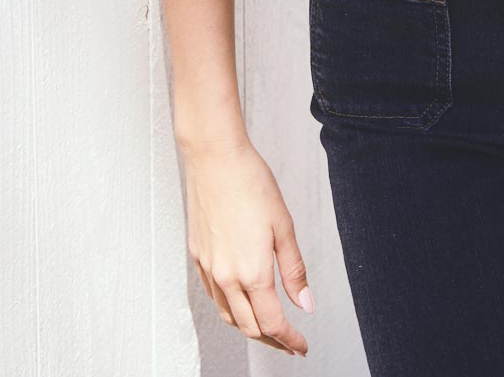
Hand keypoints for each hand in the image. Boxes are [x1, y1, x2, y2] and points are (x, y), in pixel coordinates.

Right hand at [183, 137, 313, 356]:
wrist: (215, 157)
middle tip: (290, 343)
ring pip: (228, 315)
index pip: (272, 323)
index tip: (302, 346)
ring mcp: (209, 268)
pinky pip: (213, 295)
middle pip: (249, 326)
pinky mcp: (197, 255)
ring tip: (268, 327)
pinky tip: (240, 301)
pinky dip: (229, 308)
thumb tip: (305, 304)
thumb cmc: (250, 182)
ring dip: (249, 327)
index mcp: (252, 272)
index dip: (290, 340)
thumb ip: (294, 270)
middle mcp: (226, 276)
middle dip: (272, 340)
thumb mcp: (283, 225)